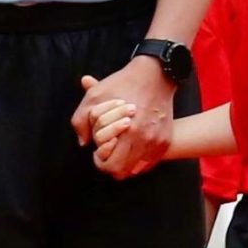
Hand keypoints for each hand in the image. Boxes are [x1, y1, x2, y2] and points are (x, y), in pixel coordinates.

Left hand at [74, 58, 174, 177]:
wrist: (156, 75)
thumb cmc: (123, 84)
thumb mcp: (95, 96)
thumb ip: (81, 121)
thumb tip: (84, 142)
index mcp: (128, 131)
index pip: (110, 165)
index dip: (100, 161)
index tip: (99, 150)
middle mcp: (145, 139)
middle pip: (122, 172)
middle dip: (110, 164)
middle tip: (107, 151)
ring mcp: (157, 141)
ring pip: (136, 170)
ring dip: (125, 163)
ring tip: (120, 149)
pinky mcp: (165, 139)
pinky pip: (149, 163)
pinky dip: (139, 161)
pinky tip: (133, 148)